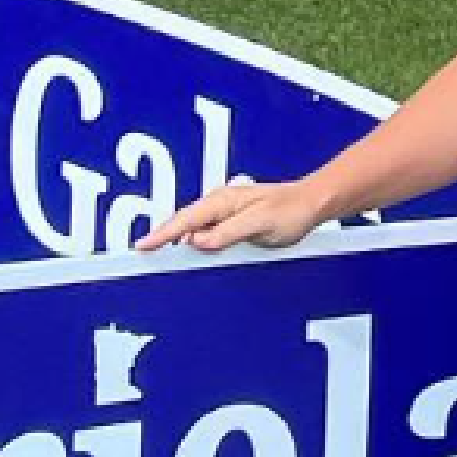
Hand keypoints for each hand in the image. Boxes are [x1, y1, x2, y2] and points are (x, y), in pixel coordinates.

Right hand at [134, 173, 333, 253]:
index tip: (143, 246)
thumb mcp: (260, 224)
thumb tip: (199, 241)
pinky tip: (191, 251)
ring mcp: (226, 213)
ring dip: (177, 239)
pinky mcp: (233, 222)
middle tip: (144, 253)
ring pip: (194, 229)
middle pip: (184, 224)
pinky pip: (208, 233)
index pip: (185, 221)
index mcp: (223, 202)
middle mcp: (221, 205)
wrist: (312, 203)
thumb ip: (228, 233)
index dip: (162, 234)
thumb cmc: (291, 210)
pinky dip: (195, 242)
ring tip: (159, 254)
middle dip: (162, 236)